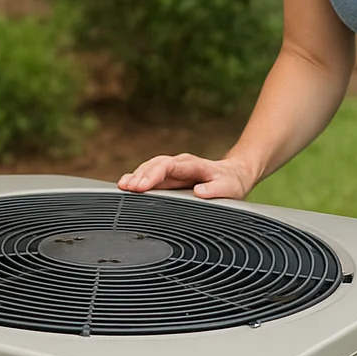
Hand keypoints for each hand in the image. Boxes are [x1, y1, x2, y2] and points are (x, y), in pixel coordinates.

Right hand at [118, 153, 255, 199]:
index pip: (168, 166)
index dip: (153, 175)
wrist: (234, 173)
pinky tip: (126, 185)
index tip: (141, 187)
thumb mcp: (229, 187)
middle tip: (126, 188)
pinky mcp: (170, 175)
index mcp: (192, 165)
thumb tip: (199, 192)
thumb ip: (215, 190)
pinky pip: (151, 174)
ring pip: (150, 168)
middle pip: (155, 165)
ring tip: (122, 186)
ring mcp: (173, 168)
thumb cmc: (230, 182)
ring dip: (136, 176)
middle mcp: (180, 163)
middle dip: (139, 176)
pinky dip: (138, 178)